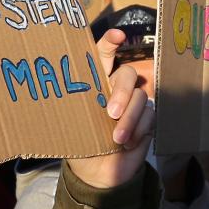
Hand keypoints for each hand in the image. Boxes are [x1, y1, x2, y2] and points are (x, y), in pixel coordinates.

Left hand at [66, 28, 155, 189]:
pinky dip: (139, 131)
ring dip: (129, 120)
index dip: (110, 43)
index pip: (102, 56)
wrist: (99, 173)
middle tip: (111, 113)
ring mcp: (134, 104)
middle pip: (127, 74)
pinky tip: (127, 143)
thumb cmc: (81, 144)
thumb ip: (75, 108)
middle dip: (122, 92)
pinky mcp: (147, 119)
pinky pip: (150, 116)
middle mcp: (116, 89)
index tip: (117, 36)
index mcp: (94, 84)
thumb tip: (58, 94)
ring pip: (140, 98)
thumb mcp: (72, 124)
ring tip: (117, 138)